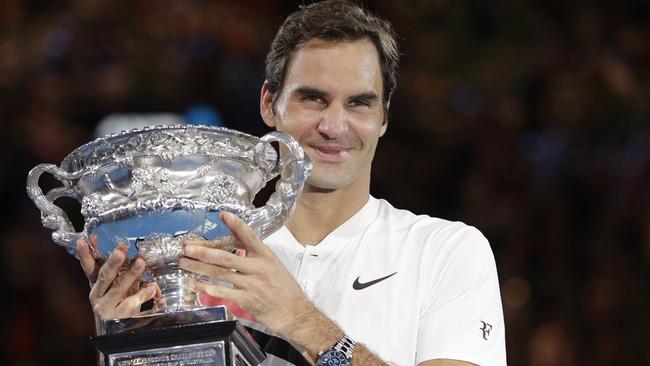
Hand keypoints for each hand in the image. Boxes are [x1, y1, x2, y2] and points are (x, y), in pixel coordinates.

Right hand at [76, 236, 160, 320]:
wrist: (120, 329)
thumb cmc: (118, 299)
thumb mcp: (114, 281)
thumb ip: (108, 262)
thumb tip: (97, 237)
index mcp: (95, 284)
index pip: (88, 267)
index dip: (86, 254)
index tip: (85, 240)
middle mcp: (97, 296)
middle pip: (105, 276)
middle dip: (113, 262)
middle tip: (122, 250)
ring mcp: (108, 308)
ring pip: (119, 289)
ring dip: (131, 274)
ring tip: (141, 262)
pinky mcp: (121, 317)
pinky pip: (132, 305)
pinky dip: (143, 296)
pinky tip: (153, 288)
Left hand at [178, 211, 317, 338]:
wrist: (295, 313)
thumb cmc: (285, 290)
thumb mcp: (274, 266)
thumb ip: (256, 257)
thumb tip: (235, 249)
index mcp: (266, 256)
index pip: (250, 236)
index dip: (236, 225)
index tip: (223, 215)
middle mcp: (258, 268)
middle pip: (226, 257)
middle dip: (203, 251)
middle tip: (187, 247)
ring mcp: (252, 284)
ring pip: (220, 274)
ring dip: (199, 268)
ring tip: (184, 263)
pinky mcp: (247, 300)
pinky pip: (222, 292)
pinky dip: (206, 288)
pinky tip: (194, 284)